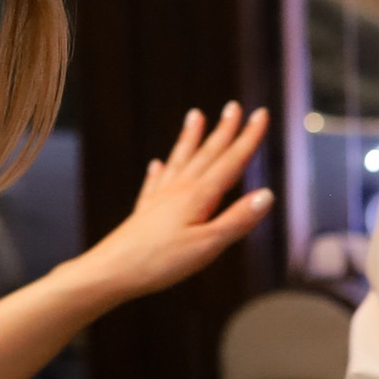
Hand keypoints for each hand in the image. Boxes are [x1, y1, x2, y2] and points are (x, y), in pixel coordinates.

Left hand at [79, 103, 273, 303]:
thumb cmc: (160, 262)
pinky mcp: (144, 212)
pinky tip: (157, 164)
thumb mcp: (207, 246)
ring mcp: (159, 199)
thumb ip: (237, 220)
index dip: (248, 138)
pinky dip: (159, 171)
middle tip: (234, 106)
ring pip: (180, 161)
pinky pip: (154, 183)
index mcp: (199, 196)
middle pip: (206, 154)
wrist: (112, 272)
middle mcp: (179, 190)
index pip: (231, 162)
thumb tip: (267, 195)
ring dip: (190, 139)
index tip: (261, 114)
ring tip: (195, 116)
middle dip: (223, 130)